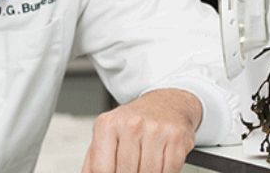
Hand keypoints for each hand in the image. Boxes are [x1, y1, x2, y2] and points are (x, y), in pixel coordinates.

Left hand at [80, 88, 201, 172]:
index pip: (102, 169)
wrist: (166, 103)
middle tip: (131, 169)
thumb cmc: (134, 123)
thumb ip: (93, 161)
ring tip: (143, 167)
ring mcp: (156, 130)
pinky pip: (169, 171)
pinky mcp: (176, 137)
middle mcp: (132, 124)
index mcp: (108, 124)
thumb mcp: (107, 135)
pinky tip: (159, 166)